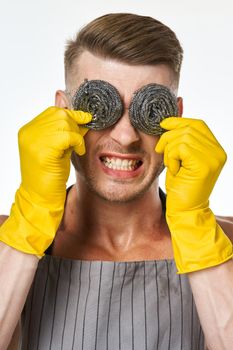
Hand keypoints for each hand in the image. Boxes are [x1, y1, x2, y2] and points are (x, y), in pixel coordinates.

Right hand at [0, 107, 91, 255]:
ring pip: (64, 123)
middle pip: (59, 114)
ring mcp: (34, 141)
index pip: (53, 111)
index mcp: (28, 130)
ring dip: (76, 134)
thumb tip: (80, 115)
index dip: (71, 115)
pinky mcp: (43, 151)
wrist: (41, 198)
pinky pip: (68, 136)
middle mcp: (28, 132)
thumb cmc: (49, 175)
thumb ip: (63, 131)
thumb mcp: (57, 148)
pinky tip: (78, 151)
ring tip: (76, 148)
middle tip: (79, 140)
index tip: (84, 120)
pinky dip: (77, 142)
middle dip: (75, 125)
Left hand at [155, 117, 232, 272]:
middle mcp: (218, 152)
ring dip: (169, 151)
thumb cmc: (181, 186)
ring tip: (172, 165)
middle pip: (188, 128)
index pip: (198, 124)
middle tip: (162, 151)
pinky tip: (174, 170)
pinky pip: (180, 148)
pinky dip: (171, 158)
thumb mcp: (181, 158)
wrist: (185, 210)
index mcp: (215, 149)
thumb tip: (170, 119)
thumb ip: (182, 140)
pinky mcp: (204, 165)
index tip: (164, 125)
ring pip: (182, 137)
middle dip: (169, 137)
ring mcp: (213, 158)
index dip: (179, 121)